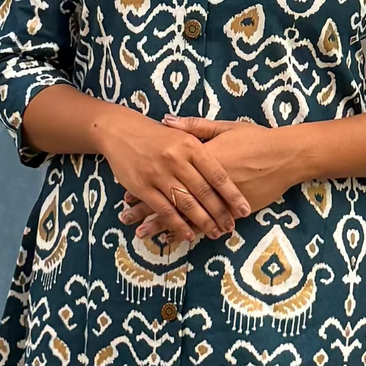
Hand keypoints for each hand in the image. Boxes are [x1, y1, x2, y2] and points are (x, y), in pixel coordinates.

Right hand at [92, 105, 251, 242]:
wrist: (120, 130)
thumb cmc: (157, 135)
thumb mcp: (184, 133)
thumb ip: (206, 145)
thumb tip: (231, 159)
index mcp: (191, 146)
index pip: (217, 174)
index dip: (233, 194)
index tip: (245, 209)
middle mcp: (176, 160)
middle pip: (204, 192)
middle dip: (220, 213)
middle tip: (231, 227)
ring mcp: (158, 174)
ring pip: (186, 204)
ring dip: (202, 222)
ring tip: (215, 233)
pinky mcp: (142, 187)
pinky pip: (164, 210)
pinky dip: (177, 225)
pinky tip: (189, 235)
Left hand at [119, 118, 303, 237]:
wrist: (285, 155)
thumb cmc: (256, 139)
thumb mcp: (225, 127)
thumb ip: (194, 127)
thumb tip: (167, 120)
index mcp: (200, 157)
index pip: (166, 171)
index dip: (146, 181)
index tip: (127, 189)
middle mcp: (205, 179)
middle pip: (169, 194)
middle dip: (145, 207)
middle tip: (124, 216)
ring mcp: (218, 197)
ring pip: (184, 213)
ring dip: (160, 224)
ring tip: (139, 233)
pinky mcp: (231, 209)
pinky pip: (205, 223)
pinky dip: (188, 230)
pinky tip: (173, 239)